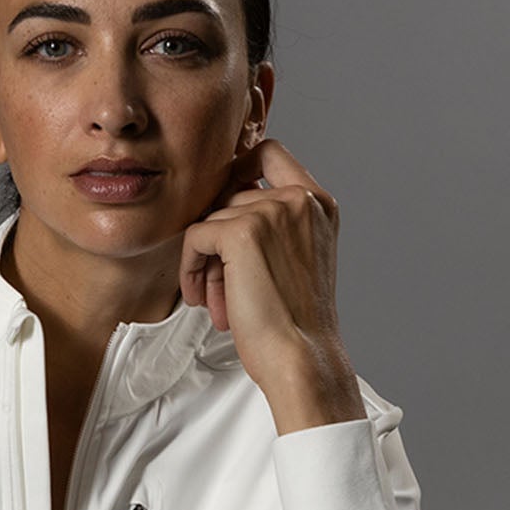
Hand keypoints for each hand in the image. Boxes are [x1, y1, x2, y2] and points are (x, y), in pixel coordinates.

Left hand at [178, 136, 351, 394]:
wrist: (301, 357)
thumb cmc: (296, 323)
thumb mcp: (296, 260)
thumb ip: (274, 226)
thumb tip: (217, 211)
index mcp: (319, 204)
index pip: (270, 152)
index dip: (237, 169)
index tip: (221, 206)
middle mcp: (300, 200)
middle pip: (231, 196)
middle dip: (219, 242)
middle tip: (220, 288)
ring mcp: (272, 211)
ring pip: (211, 221)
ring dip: (206, 264)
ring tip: (218, 304)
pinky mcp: (242, 232)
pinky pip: (195, 237)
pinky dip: (190, 269)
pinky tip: (202, 299)